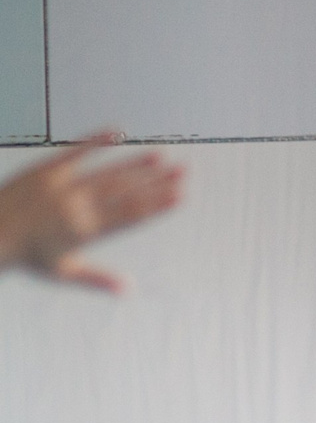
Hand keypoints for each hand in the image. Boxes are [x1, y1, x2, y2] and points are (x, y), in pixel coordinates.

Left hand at [0, 133, 183, 292]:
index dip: (158, 205)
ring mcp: (62, 187)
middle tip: (184, 172)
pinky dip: (96, 140)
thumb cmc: (24, 254)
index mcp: (86, 232)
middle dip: (157, 182)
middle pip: (126, 192)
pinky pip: (75, 151)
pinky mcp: (45, 170)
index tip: (181, 196)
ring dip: (136, 164)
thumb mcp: (62, 271)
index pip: (130, 216)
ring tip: (162, 156)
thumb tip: (128, 290)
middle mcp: (78, 207)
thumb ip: (98, 279)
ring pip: (107, 174)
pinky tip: (118, 132)